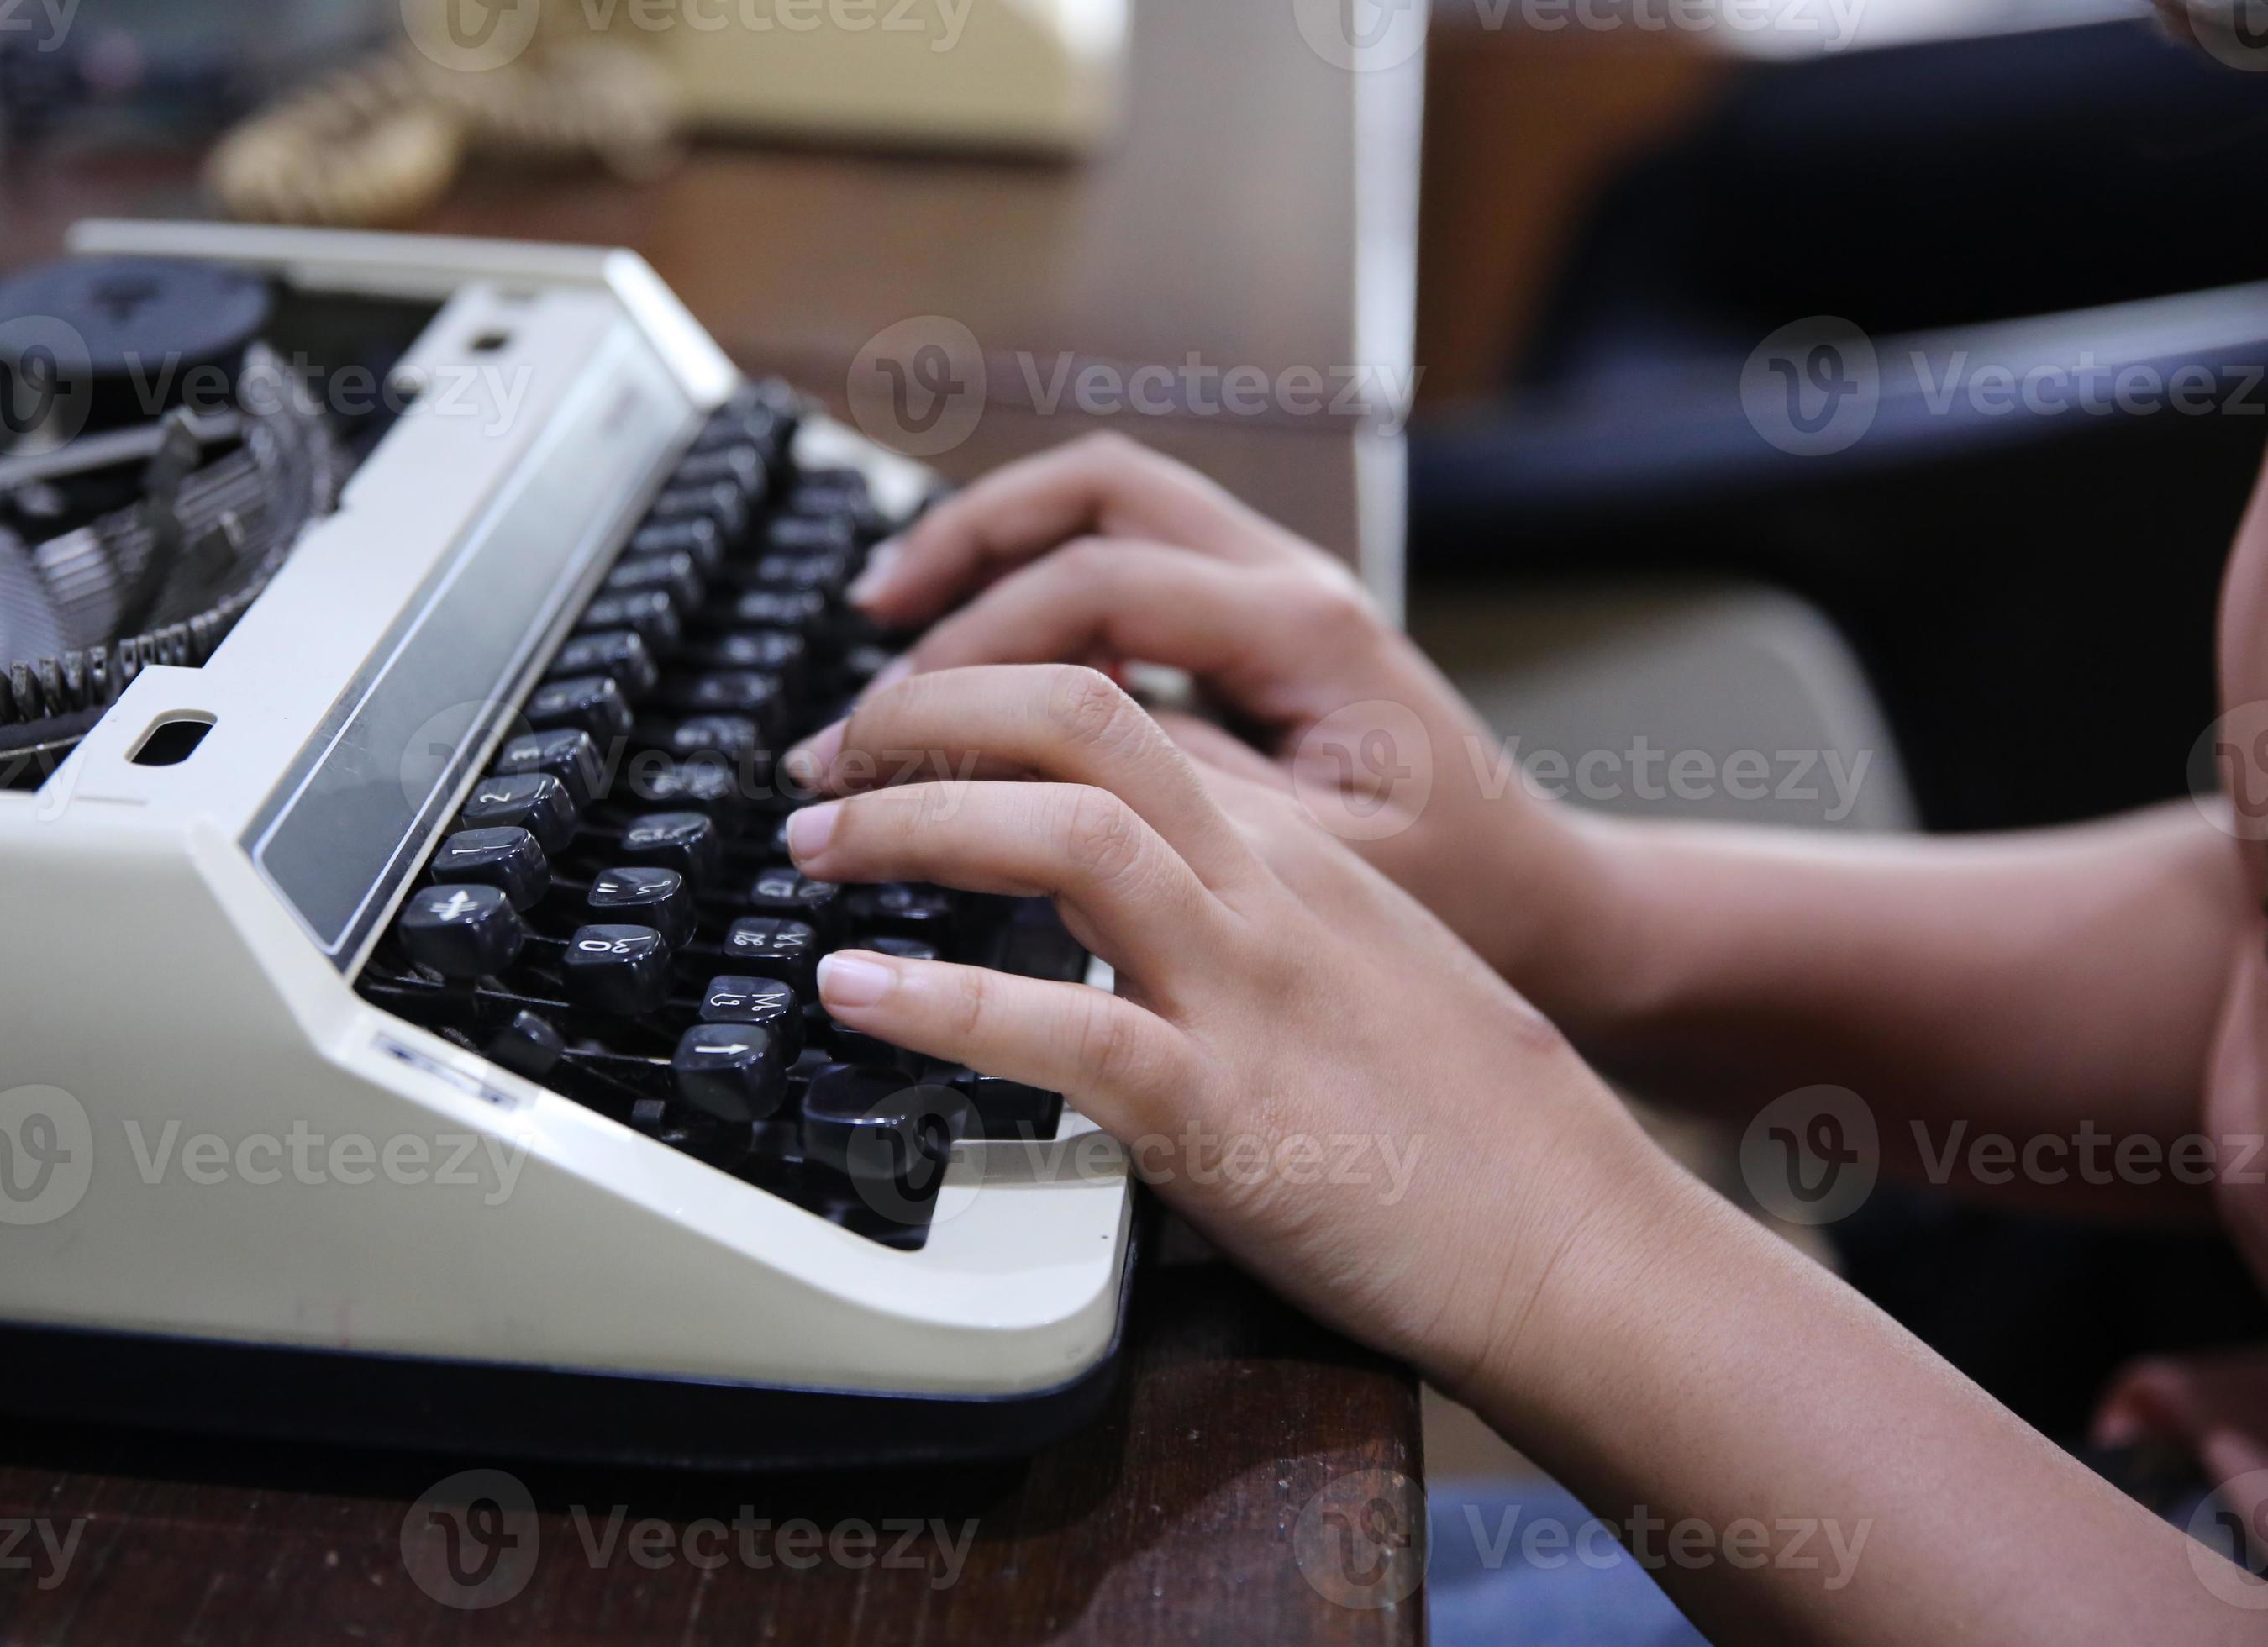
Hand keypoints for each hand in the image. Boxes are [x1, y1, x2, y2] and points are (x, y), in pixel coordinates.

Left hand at [781, 663, 1688, 1390]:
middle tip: (830, 756)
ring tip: (816, 842)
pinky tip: (852, 995)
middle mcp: (1265, 891)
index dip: (990, 699)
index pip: (1122, 709)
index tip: (907, 729)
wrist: (1577, 1243)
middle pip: (1080, 718)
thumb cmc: (1475, 1128)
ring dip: (915, 820)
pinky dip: (939, 1003)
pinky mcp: (1223, 1109)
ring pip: (1065, 833)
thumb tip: (1112, 901)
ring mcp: (1244, 991)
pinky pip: (1061, 1030)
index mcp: (1295, 853)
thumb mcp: (1359, 967)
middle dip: (931, 712)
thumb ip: (1247, 908)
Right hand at [846, 432, 1609, 1025]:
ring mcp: (1277, 591)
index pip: (1093, 588)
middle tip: (866, 637)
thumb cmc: (1459, 893)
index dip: (970, 652)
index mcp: (1303, 627)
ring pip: (1107, 503)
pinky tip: (985, 650)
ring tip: (891, 614)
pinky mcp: (1261, 628)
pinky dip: (1041, 581)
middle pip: (1091, 494)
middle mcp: (1290, 582)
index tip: (888, 730)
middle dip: (960, 553)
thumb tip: (1026, 774)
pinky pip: (1130, 561)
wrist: (1552, 903)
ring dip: (991, 545)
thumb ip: (1173, 801)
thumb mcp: (1310, 866)